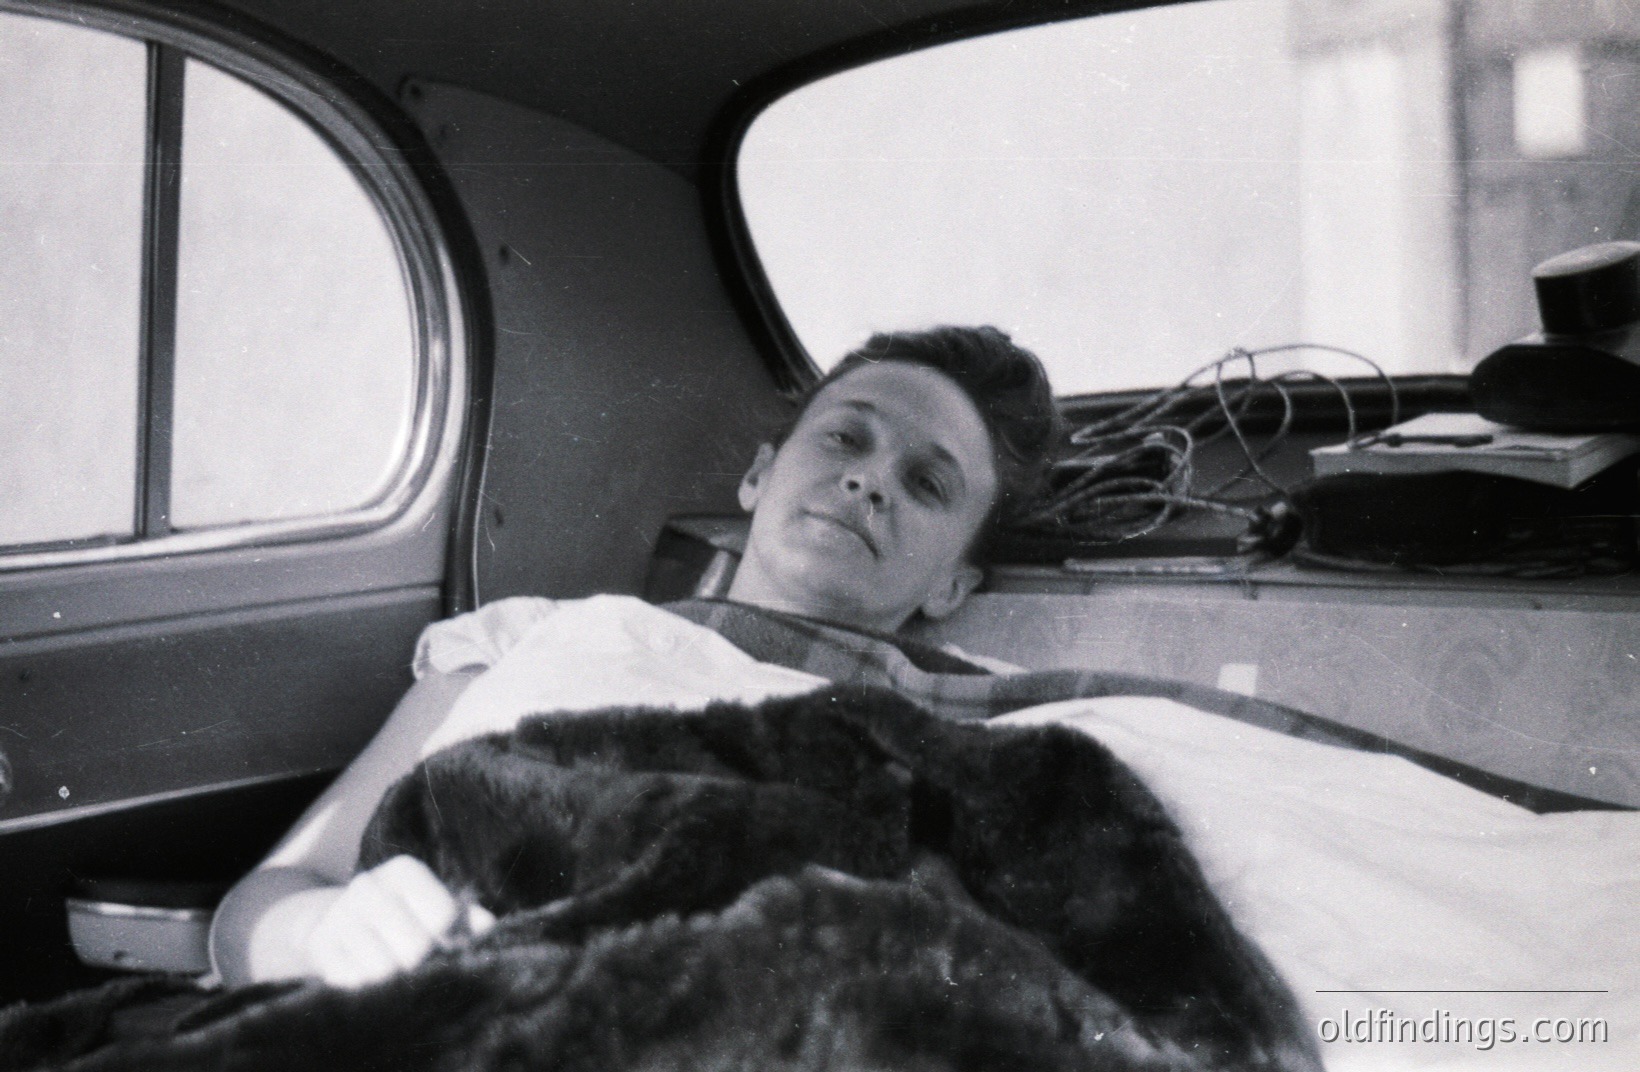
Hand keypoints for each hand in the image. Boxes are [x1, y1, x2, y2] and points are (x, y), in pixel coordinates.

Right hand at [305, 855, 494, 987]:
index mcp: (404, 872)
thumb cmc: (401, 916)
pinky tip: (374, 987)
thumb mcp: (434, 909)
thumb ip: (467, 919)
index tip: (448, 950)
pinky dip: (369, 992)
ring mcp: (339, 915)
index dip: (451, 942)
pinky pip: (354, 984)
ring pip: (384, 971)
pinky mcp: (319, 945)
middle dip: (425, 968)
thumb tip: (489, 930)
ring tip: (401, 984)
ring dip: (397, 986)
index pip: (443, 915)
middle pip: (414, 947)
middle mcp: (369, 886)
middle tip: (426, 974)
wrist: (333, 922)